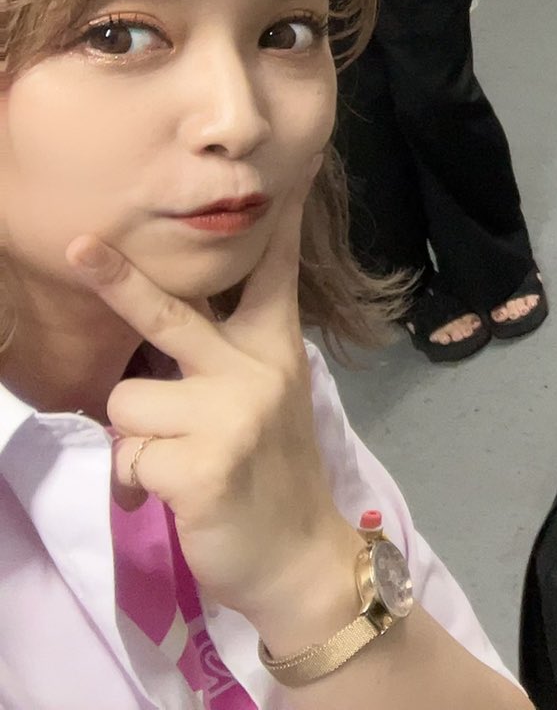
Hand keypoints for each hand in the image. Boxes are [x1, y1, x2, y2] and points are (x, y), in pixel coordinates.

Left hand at [71, 192, 359, 635]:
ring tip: (176, 463)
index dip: (273, 228)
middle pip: (173, 315)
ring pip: (127, 402)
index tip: (286, 176)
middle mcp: (256, 371)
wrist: (300, 556)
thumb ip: (227, 366)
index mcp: (276, 351)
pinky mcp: (202, 463)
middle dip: (119, 279)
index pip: (273, 277)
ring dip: (136, 439)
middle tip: (80, 243)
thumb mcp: (268, 404)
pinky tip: (180, 493)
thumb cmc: (273, 477)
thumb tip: (156, 345)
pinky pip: (129, 456)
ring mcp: (231, 414)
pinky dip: (140, 482)